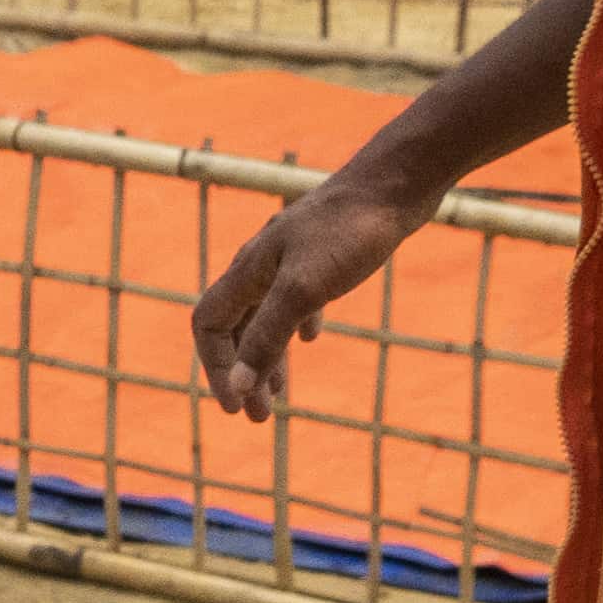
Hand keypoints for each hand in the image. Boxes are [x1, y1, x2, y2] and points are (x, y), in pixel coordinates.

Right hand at [192, 160, 442, 414]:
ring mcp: (292, 258)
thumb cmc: (349, 232)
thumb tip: (236, 387)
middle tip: (259, 417)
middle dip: (244, 373)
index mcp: (248, 271)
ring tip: (281, 393)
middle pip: (237, 327)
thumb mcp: (304, 290)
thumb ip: (268, 337)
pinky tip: (312, 337)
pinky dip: (296, 326)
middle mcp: (262, 264)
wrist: (394, 184)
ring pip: (266, 315)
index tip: (234, 406)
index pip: (208, 326)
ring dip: (268, 357)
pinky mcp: (323, 254)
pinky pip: (296, 297)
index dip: (214, 368)